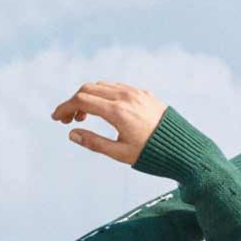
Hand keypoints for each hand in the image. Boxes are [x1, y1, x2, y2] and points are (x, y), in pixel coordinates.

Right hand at [51, 82, 166, 164]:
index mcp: (118, 112)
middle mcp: (126, 97)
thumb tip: (71, 134)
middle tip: (68, 120)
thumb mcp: (120, 153)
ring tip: (84, 117)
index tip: (56, 119)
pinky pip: (117, 87)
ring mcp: (135, 92)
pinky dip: (103, 94)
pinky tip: (102, 110)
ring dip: (88, 97)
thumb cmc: (152, 155)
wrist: (183, 148)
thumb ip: (94, 142)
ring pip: (102, 85)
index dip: (65, 108)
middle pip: (89, 88)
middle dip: (73, 101)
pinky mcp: (143, 93)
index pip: (82, 100)